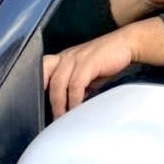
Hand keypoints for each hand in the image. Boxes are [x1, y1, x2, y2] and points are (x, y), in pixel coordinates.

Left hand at [42, 18, 163, 117]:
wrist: (127, 44)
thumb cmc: (106, 61)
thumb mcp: (86, 74)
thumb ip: (75, 87)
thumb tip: (67, 108)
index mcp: (62, 58)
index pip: (40, 71)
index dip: (36, 88)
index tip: (40, 108)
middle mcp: (66, 56)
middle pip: (46, 80)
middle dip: (50, 102)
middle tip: (54, 120)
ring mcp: (76, 57)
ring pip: (59, 84)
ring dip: (60, 104)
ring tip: (65, 119)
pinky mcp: (88, 61)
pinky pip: (76, 84)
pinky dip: (75, 99)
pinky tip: (78, 108)